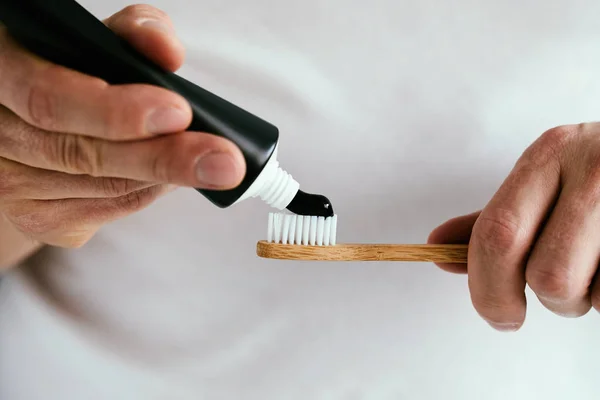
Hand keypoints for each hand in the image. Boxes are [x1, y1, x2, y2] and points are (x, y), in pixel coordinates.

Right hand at [0, 5, 244, 248]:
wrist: (32, 128)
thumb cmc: (71, 76)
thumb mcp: (94, 44)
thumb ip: (132, 35)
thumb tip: (167, 52)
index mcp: (2, 69)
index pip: (49, 97)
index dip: (116, 111)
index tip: (179, 112)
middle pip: (81, 154)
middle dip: (163, 158)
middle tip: (224, 161)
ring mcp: (9, 183)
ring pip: (103, 187)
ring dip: (161, 175)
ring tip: (205, 160)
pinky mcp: (37, 219)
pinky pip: (107, 211)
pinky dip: (146, 192)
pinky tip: (163, 178)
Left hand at [429, 123, 599, 330]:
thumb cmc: (598, 177)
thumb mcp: (546, 183)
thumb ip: (494, 220)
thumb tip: (436, 247)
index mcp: (550, 154)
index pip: (498, 234)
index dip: (487, 287)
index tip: (498, 315)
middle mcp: (593, 168)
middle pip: (548, 275)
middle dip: (547, 300)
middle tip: (557, 294)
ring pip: (589, 292)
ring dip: (587, 298)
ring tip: (597, 266)